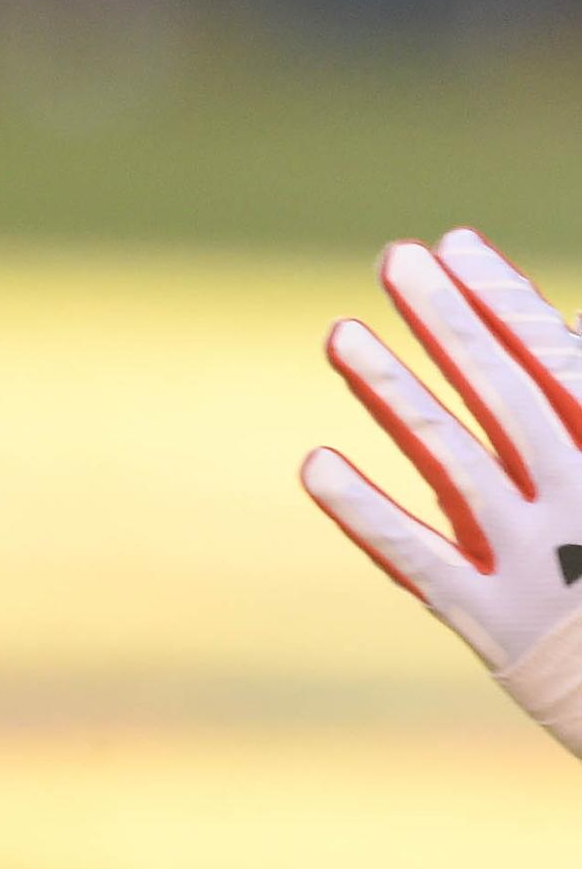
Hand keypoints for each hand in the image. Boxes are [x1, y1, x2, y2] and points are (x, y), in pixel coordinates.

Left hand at [302, 231, 581, 756]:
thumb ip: (574, 404)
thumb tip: (547, 323)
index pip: (561, 371)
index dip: (508, 306)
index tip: (454, 244)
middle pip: (508, 401)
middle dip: (451, 326)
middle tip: (395, 257)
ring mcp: (539, 566)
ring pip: (459, 467)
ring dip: (397, 397)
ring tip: (338, 332)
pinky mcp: (494, 624)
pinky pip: (422, 562)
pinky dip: (368, 514)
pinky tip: (313, 463)